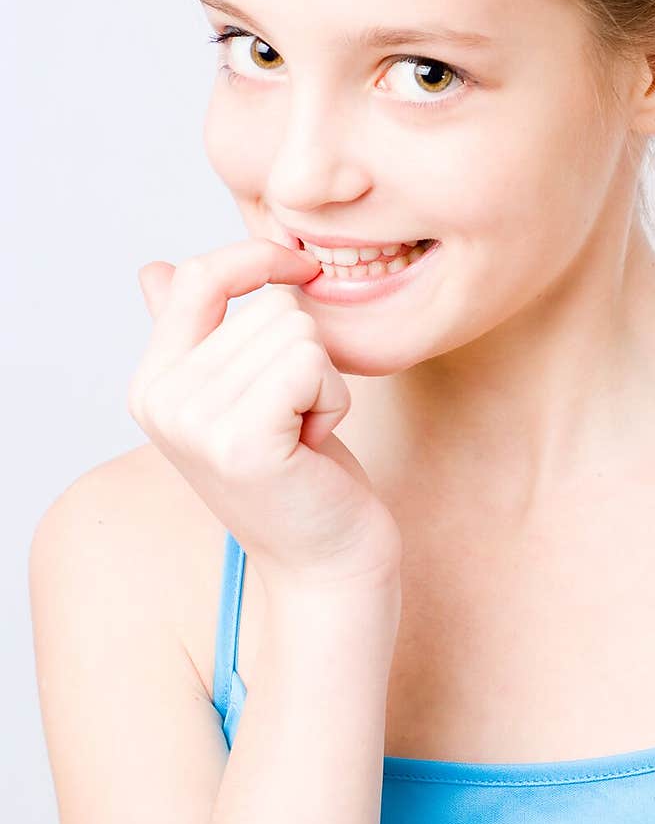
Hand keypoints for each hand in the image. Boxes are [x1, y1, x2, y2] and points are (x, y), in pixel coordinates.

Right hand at [127, 239, 402, 595]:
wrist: (325, 564)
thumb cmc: (294, 476)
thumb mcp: (236, 396)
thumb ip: (193, 332)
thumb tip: (154, 270)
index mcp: (152, 383)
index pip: (201, 276)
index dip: (261, 259)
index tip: (303, 268)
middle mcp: (161, 400)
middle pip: (272, 306)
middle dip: (306, 357)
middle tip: (292, 421)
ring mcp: (196, 422)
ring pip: (299, 331)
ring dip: (323, 381)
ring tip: (301, 434)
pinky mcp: (242, 441)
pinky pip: (313, 363)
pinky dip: (333, 400)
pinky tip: (313, 446)